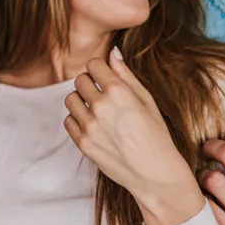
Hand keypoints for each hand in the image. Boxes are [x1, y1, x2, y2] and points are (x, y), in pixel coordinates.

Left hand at [63, 48, 203, 224]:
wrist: (154, 172)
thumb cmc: (155, 134)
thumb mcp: (147, 100)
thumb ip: (126, 75)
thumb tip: (113, 52)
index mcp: (119, 91)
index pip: (93, 65)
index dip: (100, 70)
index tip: (105, 79)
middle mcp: (102, 106)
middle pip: (80, 80)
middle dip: (90, 84)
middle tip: (102, 97)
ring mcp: (90, 126)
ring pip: (70, 99)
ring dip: (81, 102)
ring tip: (97, 111)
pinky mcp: (83, 143)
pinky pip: (68, 121)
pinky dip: (78, 121)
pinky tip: (94, 126)